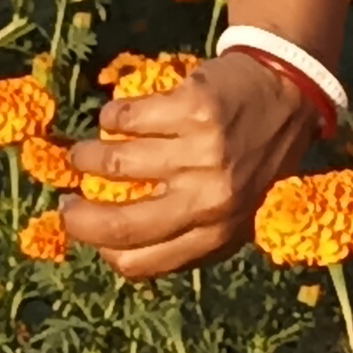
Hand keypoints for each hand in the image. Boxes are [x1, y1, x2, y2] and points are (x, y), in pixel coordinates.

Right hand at [52, 54, 323, 277]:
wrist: (287, 90)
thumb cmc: (254, 159)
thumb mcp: (234, 212)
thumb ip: (186, 235)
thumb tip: (110, 248)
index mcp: (218, 235)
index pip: (138, 262)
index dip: (99, 248)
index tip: (83, 228)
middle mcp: (211, 199)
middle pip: (119, 224)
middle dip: (77, 217)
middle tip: (66, 202)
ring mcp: (202, 152)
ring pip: (113, 162)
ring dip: (89, 157)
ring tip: (88, 153)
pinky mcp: (193, 107)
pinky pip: (125, 117)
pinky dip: (112, 117)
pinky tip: (118, 117)